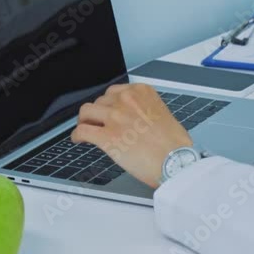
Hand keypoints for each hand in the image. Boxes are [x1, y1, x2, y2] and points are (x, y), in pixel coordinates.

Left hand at [71, 83, 192, 187]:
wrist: (176, 161)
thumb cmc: (175, 145)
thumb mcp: (163, 114)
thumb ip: (144, 110)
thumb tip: (133, 118)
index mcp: (141, 92)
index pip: (115, 91)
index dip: (109, 103)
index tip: (108, 110)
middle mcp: (126, 100)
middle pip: (100, 101)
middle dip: (98, 113)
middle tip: (99, 123)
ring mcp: (115, 116)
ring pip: (86, 112)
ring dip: (85, 121)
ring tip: (86, 128)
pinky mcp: (107, 136)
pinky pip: (83, 130)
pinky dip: (77, 135)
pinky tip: (79, 140)